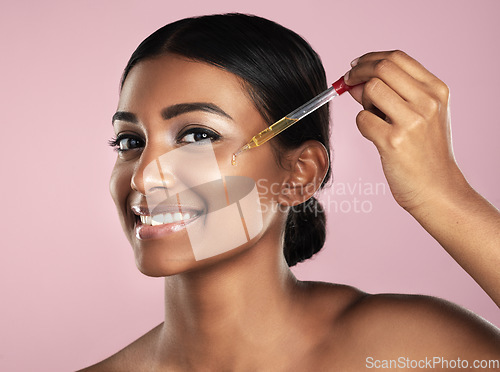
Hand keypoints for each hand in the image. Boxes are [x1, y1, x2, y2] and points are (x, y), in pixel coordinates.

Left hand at [344, 50, 466, 212]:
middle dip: (357, 72)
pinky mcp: (394, 141)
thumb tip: (355, 81)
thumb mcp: (421, 115)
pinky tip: (375, 136)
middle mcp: (427, 101)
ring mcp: (412, 121)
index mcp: (436, 90)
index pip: (397, 58)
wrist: (437, 188)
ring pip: (370, 90)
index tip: (355, 66)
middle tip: (346, 82)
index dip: (369, 58)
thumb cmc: (425, 152)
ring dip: (363, 102)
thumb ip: (392, 94)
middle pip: (381, 68)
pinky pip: (362, 120)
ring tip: (374, 118)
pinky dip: (362, 125)